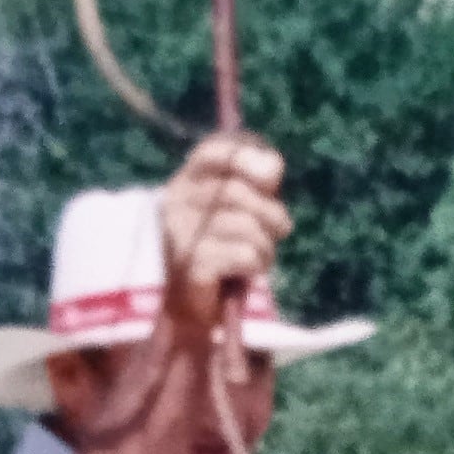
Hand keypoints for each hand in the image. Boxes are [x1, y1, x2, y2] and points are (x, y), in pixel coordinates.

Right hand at [159, 135, 289, 328]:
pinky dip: (256, 264)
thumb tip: (272, 167)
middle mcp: (178, 202)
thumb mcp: (243, 205)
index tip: (271, 180)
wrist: (193, 301)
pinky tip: (245, 272)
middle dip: (271, 214)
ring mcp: (181, 235)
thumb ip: (258, 179)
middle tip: (275, 232)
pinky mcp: (192, 266)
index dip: (248, 159)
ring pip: (247, 226)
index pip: (214, 151)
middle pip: (238, 192)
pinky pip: (244, 255)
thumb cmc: (224, 246)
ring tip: (258, 256)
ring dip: (266, 246)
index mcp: (188, 179)